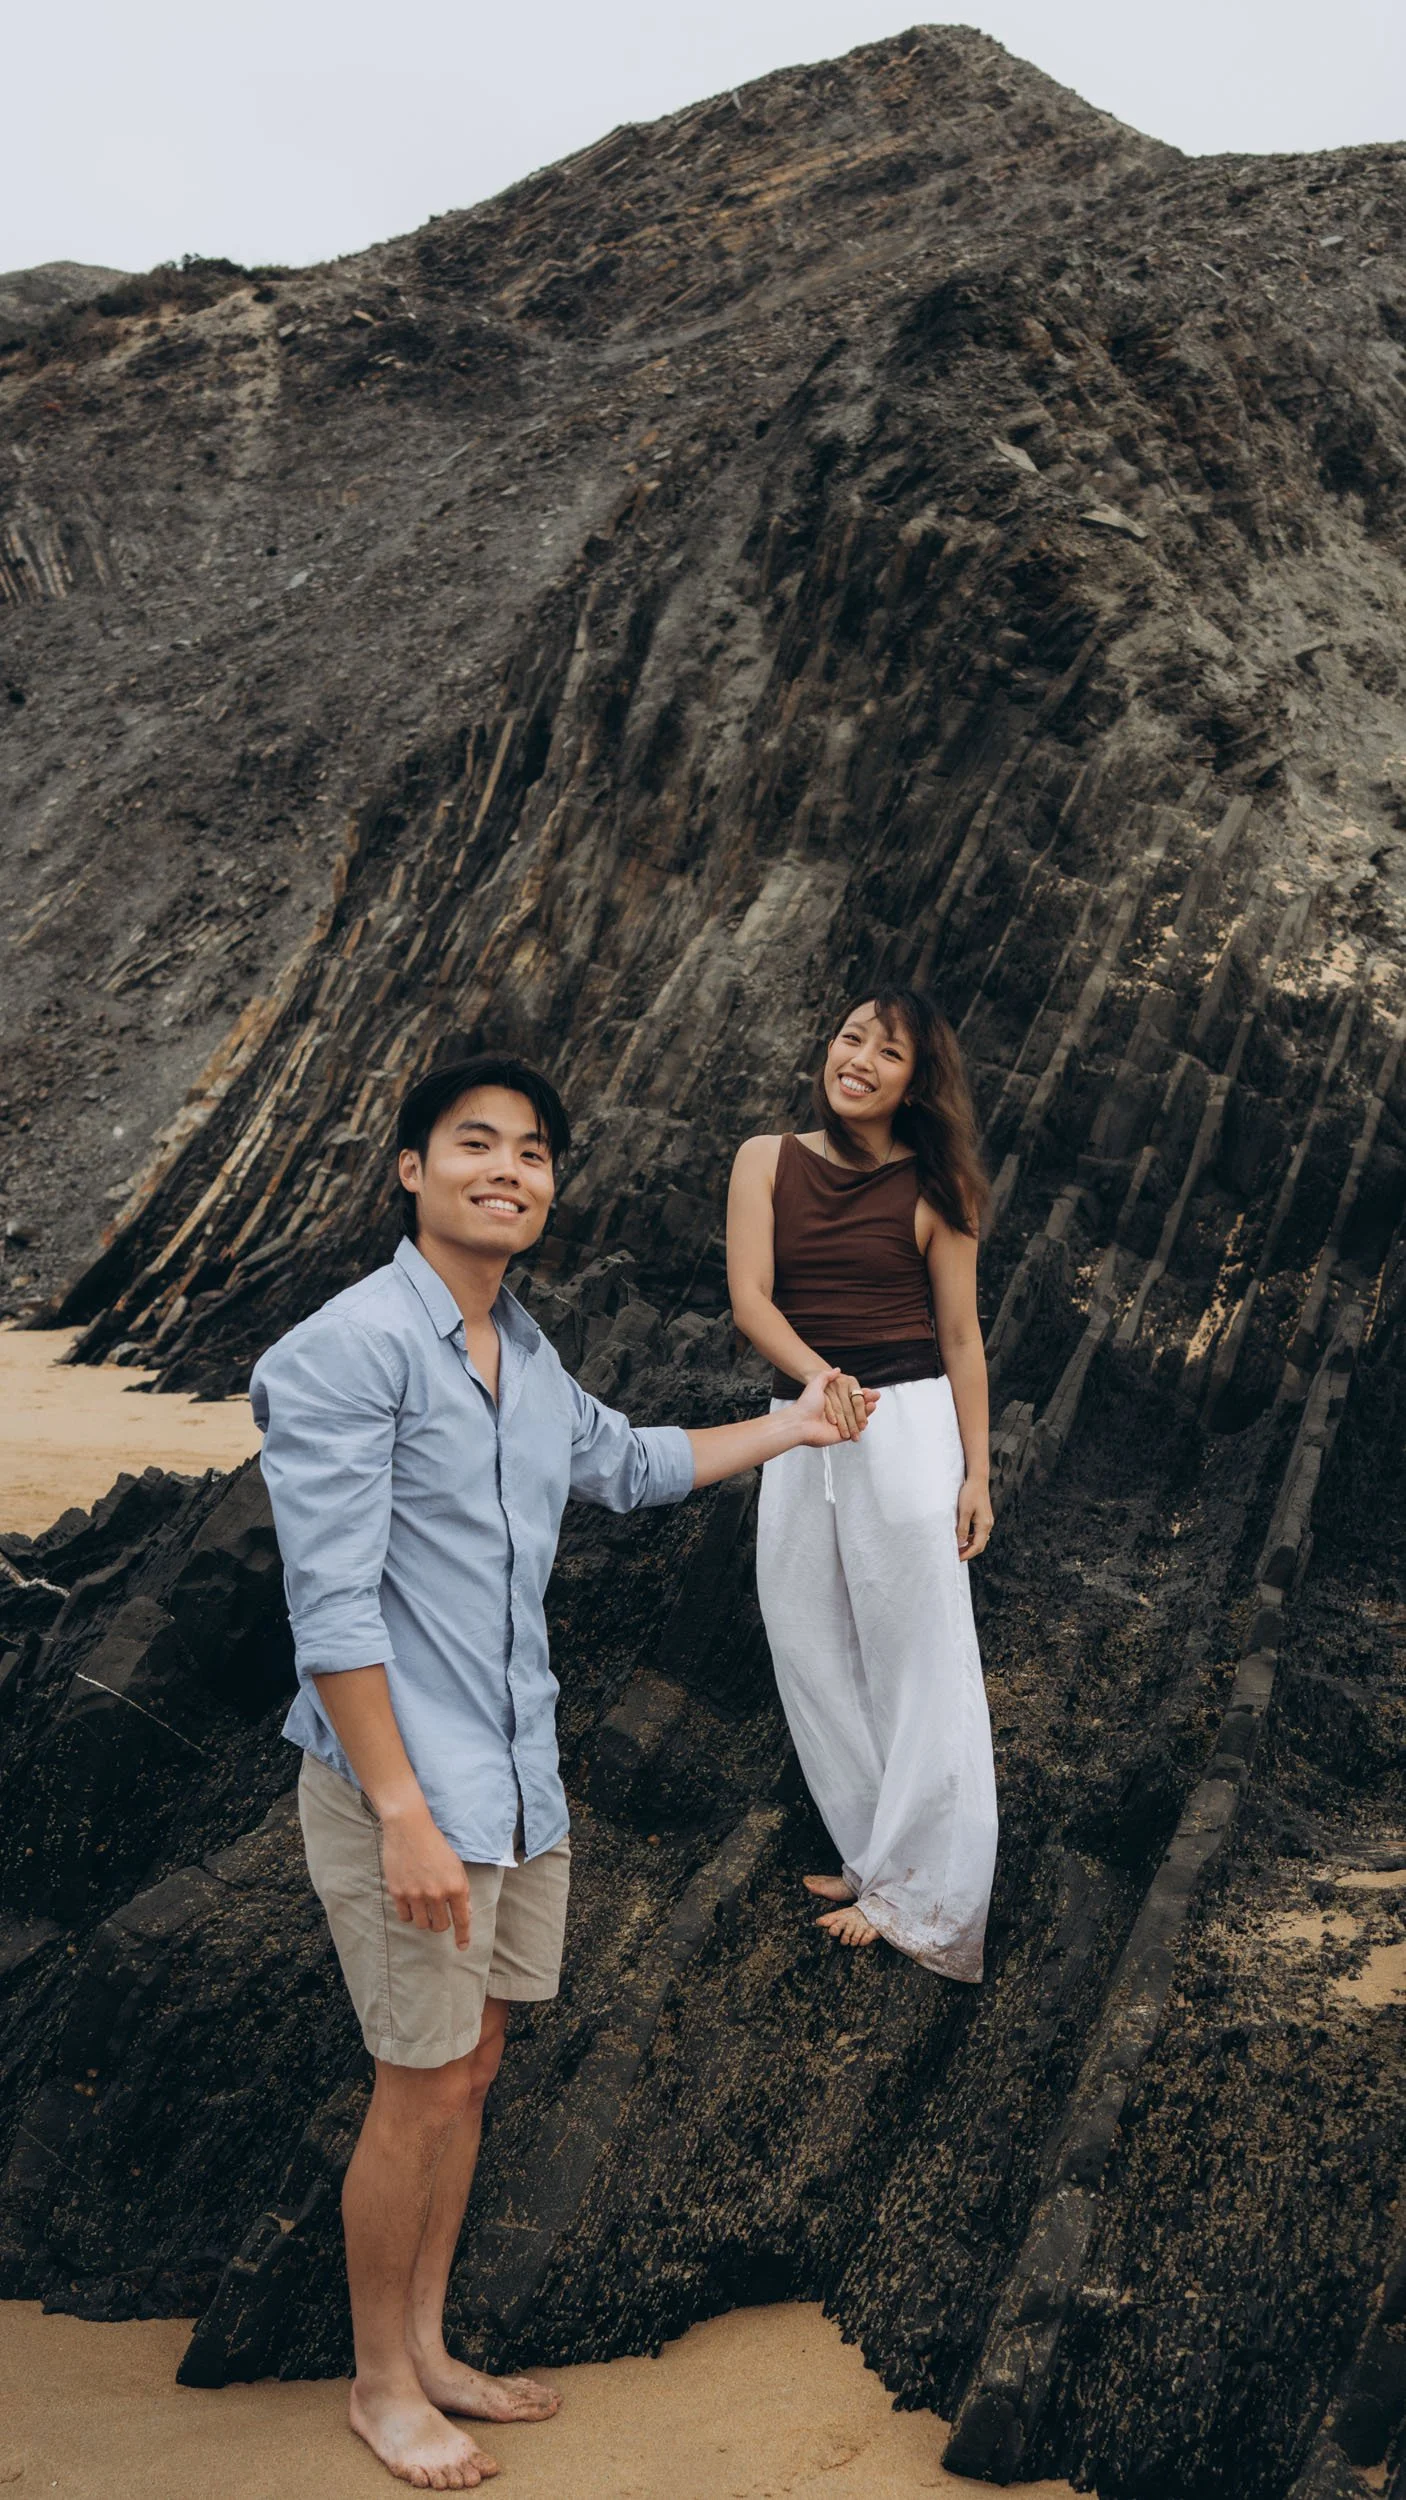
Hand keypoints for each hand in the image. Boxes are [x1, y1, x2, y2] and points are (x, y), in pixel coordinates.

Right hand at [380, 1805, 471, 1948]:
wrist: (409, 1829)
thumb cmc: (435, 1846)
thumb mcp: (455, 1866)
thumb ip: (461, 1891)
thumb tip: (464, 1914)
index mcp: (456, 1886)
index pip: (462, 1919)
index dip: (463, 1936)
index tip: (462, 1947)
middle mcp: (437, 1893)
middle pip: (440, 1926)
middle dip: (440, 1923)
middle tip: (437, 1912)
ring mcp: (416, 1894)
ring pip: (422, 1924)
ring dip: (424, 1919)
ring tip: (423, 1905)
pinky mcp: (398, 1892)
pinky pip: (404, 1917)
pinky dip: (408, 1913)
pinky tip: (410, 1901)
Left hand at [795, 1367, 880, 1446]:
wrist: (800, 1422)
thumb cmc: (806, 1404)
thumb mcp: (815, 1385)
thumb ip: (826, 1376)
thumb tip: (837, 1369)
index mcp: (833, 1403)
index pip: (850, 1397)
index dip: (860, 1394)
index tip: (868, 1390)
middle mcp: (837, 1414)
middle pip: (856, 1408)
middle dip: (867, 1402)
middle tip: (876, 1396)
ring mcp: (840, 1425)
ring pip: (857, 1418)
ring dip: (867, 1411)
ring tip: (873, 1404)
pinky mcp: (841, 1435)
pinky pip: (854, 1430)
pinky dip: (862, 1423)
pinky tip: (868, 1417)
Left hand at [957, 1476, 992, 1560]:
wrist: (977, 1479)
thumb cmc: (969, 1493)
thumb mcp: (964, 1511)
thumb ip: (962, 1528)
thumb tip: (960, 1544)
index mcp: (984, 1525)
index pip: (977, 1546)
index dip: (967, 1554)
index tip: (956, 1559)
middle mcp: (988, 1525)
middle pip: (979, 1545)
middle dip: (968, 1552)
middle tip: (956, 1557)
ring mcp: (987, 1521)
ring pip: (979, 1539)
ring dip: (969, 1545)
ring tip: (957, 1549)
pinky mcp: (984, 1517)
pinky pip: (978, 1532)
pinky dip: (970, 1538)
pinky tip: (962, 1537)